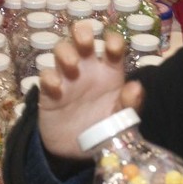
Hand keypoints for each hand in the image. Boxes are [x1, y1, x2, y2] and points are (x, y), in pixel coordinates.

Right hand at [38, 20, 142, 159]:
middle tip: (85, 42)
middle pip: (82, 38)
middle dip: (82, 33)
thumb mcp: (122, 119)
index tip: (113, 47)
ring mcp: (67, 77)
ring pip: (61, 50)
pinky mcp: (49, 91)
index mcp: (109, 71)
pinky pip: (46, 75)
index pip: (112, 46)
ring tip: (72, 66)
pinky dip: (50, 78)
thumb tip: (136, 87)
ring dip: (65, 52)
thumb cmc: (104, 128)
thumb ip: (130, 104)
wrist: (78, 151)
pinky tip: (57, 89)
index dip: (113, 40)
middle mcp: (88, 69)